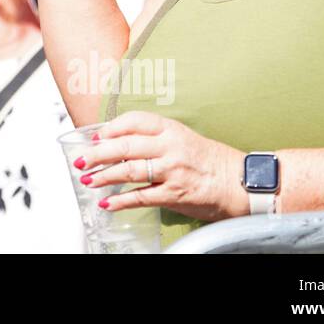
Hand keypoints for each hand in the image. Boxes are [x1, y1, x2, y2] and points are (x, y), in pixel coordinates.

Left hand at [73, 112, 247, 221]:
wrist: (241, 183)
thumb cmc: (212, 161)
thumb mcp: (184, 139)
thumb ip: (156, 139)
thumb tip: (121, 143)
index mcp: (172, 129)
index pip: (134, 120)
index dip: (111, 127)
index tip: (96, 135)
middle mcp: (170, 147)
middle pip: (124, 145)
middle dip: (97, 153)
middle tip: (81, 160)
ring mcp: (172, 170)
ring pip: (129, 169)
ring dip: (103, 176)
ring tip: (88, 180)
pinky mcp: (175, 193)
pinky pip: (140, 196)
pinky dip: (120, 200)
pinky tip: (107, 202)